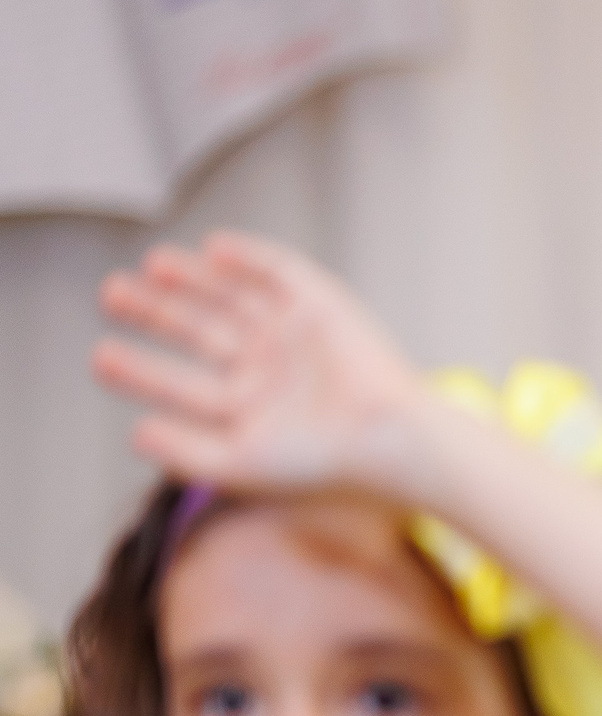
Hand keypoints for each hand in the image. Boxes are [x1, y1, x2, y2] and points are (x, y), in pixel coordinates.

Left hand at [92, 233, 421, 492]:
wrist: (385, 438)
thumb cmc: (322, 463)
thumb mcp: (239, 464)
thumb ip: (184, 453)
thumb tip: (134, 433)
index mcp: (251, 407)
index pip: (183, 382)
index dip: (141, 369)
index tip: (100, 355)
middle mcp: (268, 367)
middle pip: (199, 330)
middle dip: (155, 312)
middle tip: (112, 294)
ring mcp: (294, 334)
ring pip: (230, 296)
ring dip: (190, 279)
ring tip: (151, 266)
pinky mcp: (321, 305)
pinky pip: (278, 272)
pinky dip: (248, 257)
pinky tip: (213, 250)